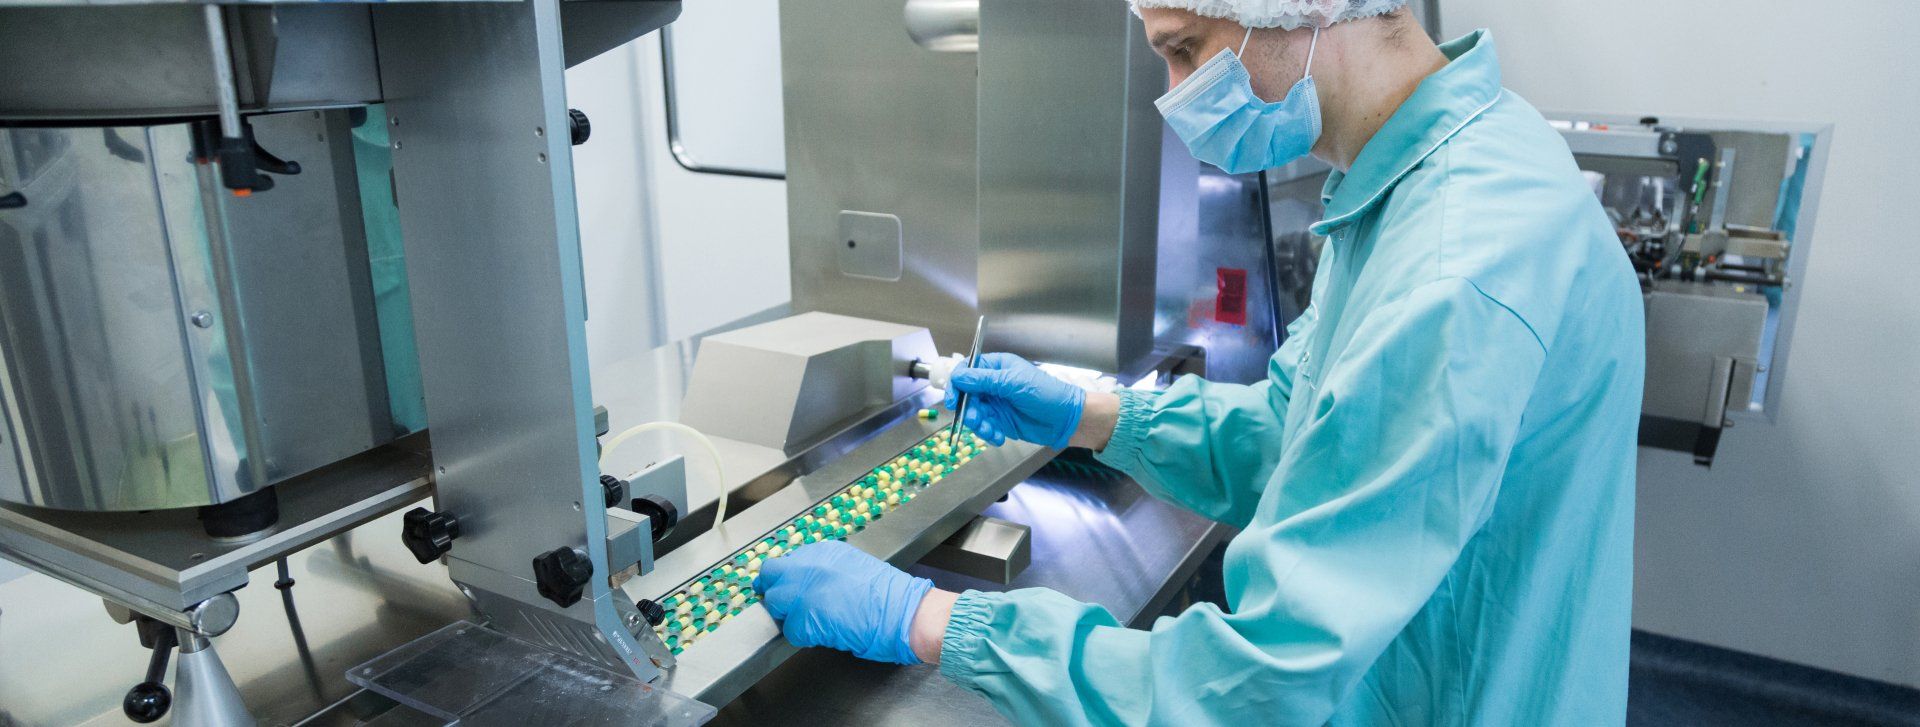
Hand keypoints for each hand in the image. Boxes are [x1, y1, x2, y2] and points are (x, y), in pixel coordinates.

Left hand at [753, 541, 933, 664]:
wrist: (902, 612)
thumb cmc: (887, 594)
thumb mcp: (854, 565)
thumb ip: (826, 568)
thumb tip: (808, 580)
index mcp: (823, 552)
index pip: (786, 561)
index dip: (786, 578)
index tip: (789, 587)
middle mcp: (810, 566)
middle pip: (771, 576)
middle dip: (777, 591)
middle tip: (790, 606)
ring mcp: (805, 591)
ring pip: (774, 603)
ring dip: (787, 614)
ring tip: (811, 621)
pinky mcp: (805, 618)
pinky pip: (789, 630)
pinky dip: (802, 636)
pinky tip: (821, 634)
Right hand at [946, 353, 1085, 448]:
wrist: (1065, 419)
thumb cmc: (1045, 393)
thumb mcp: (1012, 382)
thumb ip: (983, 380)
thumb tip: (957, 377)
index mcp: (996, 367)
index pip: (967, 371)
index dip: (957, 384)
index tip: (954, 399)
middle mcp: (993, 384)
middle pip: (966, 395)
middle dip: (968, 409)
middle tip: (974, 419)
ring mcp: (995, 403)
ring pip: (973, 413)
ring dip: (978, 424)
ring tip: (990, 431)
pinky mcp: (999, 420)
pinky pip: (984, 427)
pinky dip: (987, 433)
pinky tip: (998, 437)